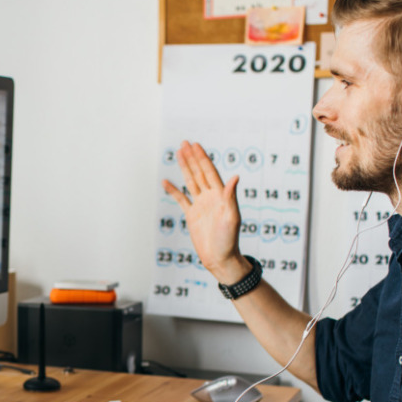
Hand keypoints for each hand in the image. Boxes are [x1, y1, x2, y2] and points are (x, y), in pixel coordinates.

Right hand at [163, 141, 247, 282]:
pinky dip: (173, 190)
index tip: (196, 146)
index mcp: (221, 195)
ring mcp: (201, 205)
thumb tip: (235, 177)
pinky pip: (181, 199)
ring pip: (190, 182)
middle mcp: (211, 197)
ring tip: (178, 154)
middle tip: (185, 143)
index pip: (210, 172)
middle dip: (192, 158)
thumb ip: (231, 196)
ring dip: (185, 168)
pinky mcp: (192, 215)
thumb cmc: (229, 240)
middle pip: (199, 172)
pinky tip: (166, 182)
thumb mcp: (232, 218)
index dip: (202, 158)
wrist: (220, 258)